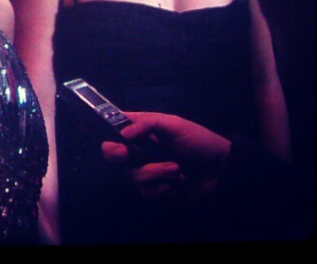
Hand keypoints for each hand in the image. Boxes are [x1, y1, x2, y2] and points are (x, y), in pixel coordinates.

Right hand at [102, 112, 231, 200]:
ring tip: (175, 170)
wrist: (222, 173)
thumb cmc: (199, 142)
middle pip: (112, 153)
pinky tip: (176, 184)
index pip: (115, 125)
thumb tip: (123, 135)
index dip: (103, 126)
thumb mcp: (174, 124)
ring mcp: (146, 170)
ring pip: (130, 175)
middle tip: (127, 155)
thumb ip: (147, 124)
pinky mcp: (155, 190)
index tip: (94, 128)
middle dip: (117, 155)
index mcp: (142, 129)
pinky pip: (145, 192)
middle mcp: (139, 149)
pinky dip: (161, 188)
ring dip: (153, 173)